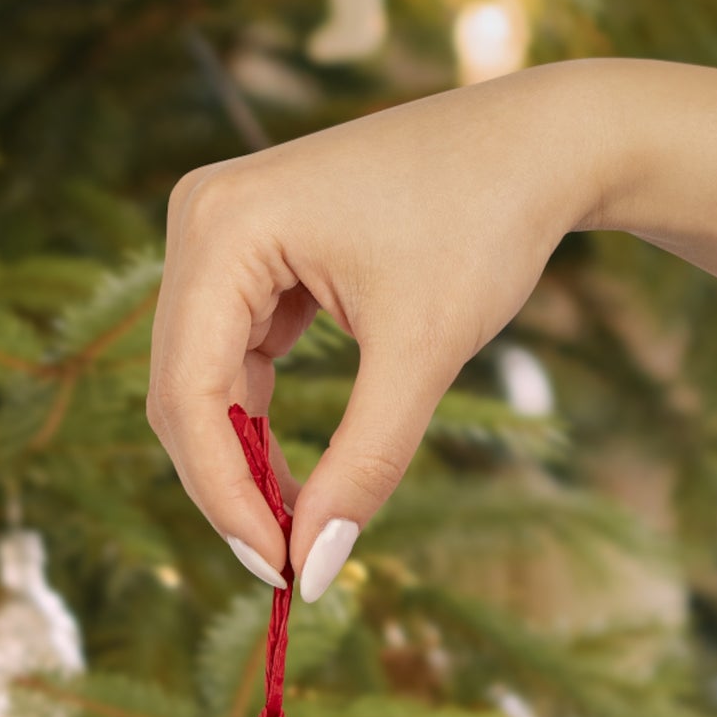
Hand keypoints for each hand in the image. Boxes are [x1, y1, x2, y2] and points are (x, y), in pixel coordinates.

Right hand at [146, 63, 612, 600]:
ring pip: (201, 384)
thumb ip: (362, 466)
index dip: (224, 495)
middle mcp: (200, 220)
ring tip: (298, 528)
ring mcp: (219, 234)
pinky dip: (259, 423)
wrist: (534, 146)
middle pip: (182, 392)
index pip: (190, 393)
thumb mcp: (422, 354)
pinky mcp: (248, 255)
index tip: (278, 571)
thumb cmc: (483, 224)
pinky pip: (232, 360)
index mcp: (223, 226)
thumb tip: (313, 569)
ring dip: (243, 462)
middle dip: (230, 486)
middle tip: (287, 564)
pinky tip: (297, 476)